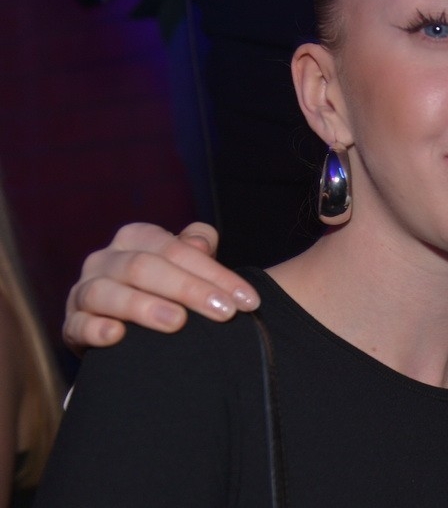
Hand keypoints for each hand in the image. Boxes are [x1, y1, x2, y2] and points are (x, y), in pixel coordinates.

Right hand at [62, 222, 259, 353]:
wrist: (130, 328)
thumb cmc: (167, 289)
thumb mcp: (186, 266)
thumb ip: (198, 249)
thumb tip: (200, 241)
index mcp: (136, 238)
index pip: (177, 249)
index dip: (215, 274)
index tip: (248, 300)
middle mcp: (105, 259)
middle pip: (146, 267)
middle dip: (190, 290)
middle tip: (224, 312)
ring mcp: (84, 291)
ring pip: (108, 292)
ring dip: (144, 307)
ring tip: (177, 323)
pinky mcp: (71, 325)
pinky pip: (78, 324)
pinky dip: (95, 329)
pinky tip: (116, 336)